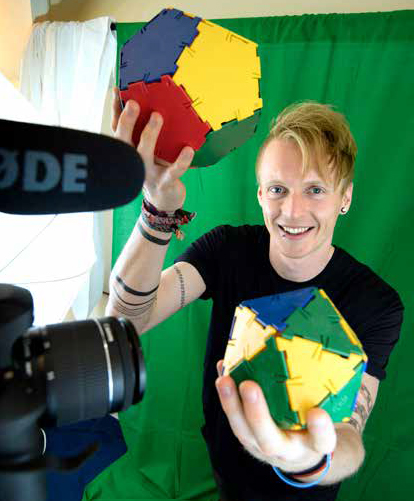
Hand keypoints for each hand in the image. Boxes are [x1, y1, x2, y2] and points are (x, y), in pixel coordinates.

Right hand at [111, 86, 193, 210]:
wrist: (164, 200)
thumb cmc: (156, 169)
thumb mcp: (148, 151)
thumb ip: (146, 133)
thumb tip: (150, 104)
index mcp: (128, 151)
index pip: (117, 129)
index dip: (115, 111)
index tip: (116, 91)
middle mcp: (133, 161)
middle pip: (123, 141)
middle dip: (126, 122)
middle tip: (133, 103)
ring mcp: (147, 173)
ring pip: (144, 154)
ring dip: (150, 135)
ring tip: (157, 116)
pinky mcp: (164, 183)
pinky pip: (173, 171)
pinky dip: (181, 161)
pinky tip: (188, 150)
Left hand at [215, 360, 336, 472]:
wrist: (303, 453)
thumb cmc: (317, 425)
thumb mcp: (332, 414)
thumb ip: (334, 391)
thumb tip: (341, 342)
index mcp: (315, 446)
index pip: (322, 443)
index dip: (320, 430)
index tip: (319, 413)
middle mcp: (288, 450)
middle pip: (271, 441)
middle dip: (258, 414)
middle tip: (251, 387)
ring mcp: (264, 446)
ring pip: (244, 433)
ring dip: (231, 405)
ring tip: (225, 379)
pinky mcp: (248, 436)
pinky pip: (233, 418)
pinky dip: (226, 395)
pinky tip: (222, 369)